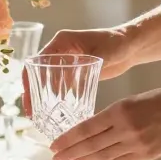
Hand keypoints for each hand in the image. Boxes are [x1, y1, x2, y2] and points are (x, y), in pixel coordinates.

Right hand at [21, 27, 136, 115]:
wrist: (131, 45)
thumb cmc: (117, 43)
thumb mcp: (101, 53)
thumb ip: (84, 65)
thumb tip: (69, 84)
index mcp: (61, 41)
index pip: (38, 61)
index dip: (29, 80)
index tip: (28, 98)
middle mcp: (61, 50)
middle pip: (39, 72)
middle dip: (32, 92)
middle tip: (31, 114)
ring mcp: (68, 61)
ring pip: (49, 80)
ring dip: (43, 96)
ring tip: (40, 117)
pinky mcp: (76, 71)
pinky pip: (62, 84)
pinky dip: (57, 97)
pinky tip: (58, 112)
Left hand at [49, 86, 160, 159]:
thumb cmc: (160, 98)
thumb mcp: (131, 100)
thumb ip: (111, 116)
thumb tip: (89, 131)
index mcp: (121, 110)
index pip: (87, 128)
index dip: (68, 139)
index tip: (54, 144)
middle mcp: (127, 129)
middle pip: (91, 145)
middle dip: (70, 153)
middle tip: (55, 157)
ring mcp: (137, 145)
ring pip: (102, 157)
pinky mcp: (145, 156)